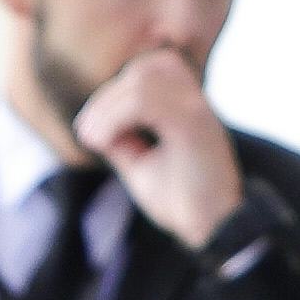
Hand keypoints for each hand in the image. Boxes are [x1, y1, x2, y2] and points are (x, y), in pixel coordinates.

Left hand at [69, 45, 242, 250]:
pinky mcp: (193, 124)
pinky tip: (101, 142)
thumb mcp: (141, 165)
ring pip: (143, 80)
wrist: (214, 228)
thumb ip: (122, 140)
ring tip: (93, 139)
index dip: (114, 91)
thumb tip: (92, 123)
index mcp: (189, 105)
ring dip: (108, 108)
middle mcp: (196, 101)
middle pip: (143, 70)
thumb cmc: (181, 200)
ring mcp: (197, 109)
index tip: (90, 130)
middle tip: (86, 133)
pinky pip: (145, 102)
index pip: (150, 70)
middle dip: (105, 98)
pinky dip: (115, 118)